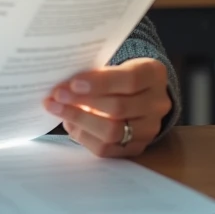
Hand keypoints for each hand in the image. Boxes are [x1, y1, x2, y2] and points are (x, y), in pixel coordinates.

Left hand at [43, 58, 170, 157]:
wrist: (140, 94)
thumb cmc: (119, 75)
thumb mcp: (115, 65)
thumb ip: (95, 73)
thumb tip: (62, 85)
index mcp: (154, 74)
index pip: (130, 80)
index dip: (100, 83)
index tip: (73, 83)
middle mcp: (157, 103)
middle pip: (118, 108)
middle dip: (82, 102)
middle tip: (56, 96)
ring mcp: (150, 129)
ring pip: (112, 131)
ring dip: (79, 120)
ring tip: (57, 109)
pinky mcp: (137, 147)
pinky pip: (107, 148)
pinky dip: (84, 136)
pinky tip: (70, 124)